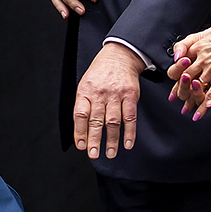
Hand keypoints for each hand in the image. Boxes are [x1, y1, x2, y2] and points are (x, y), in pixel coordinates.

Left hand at [73, 42, 144, 158]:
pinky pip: (130, 117)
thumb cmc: (100, 74)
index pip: (80, 114)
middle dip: (94, 140)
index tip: (81, 146)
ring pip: (113, 121)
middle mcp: (100, 93)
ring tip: (110, 153)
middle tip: (94, 154)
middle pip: (96, 120)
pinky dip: (129, 132)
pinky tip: (127, 143)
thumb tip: (81, 131)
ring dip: (111, 140)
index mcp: (85, 91)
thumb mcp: (85, 85)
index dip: (80, 132)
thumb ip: (83, 105)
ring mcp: (116, 94)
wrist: (119, 56)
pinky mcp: (130, 95)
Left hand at [167, 14, 210, 119]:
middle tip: (177, 97)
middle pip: (184, 75)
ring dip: (191, 98)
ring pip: (196, 86)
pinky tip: (203, 109)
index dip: (175, 70)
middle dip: (181, 88)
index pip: (179, 59)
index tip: (175, 77)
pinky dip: (206, 103)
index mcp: (197, 44)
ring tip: (187, 108)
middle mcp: (201, 57)